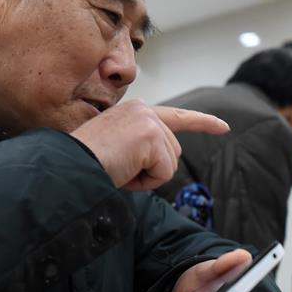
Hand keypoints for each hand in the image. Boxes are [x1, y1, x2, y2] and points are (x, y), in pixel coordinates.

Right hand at [71, 100, 228, 190]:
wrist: (68, 166)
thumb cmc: (86, 164)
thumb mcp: (117, 150)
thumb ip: (141, 149)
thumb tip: (162, 162)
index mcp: (135, 112)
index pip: (176, 116)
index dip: (202, 122)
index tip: (224, 127)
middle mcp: (143, 110)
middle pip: (172, 153)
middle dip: (152, 170)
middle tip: (119, 168)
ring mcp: (148, 120)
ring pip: (170, 164)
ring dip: (147, 176)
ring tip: (119, 168)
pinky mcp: (151, 135)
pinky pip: (164, 172)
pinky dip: (146, 181)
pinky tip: (124, 171)